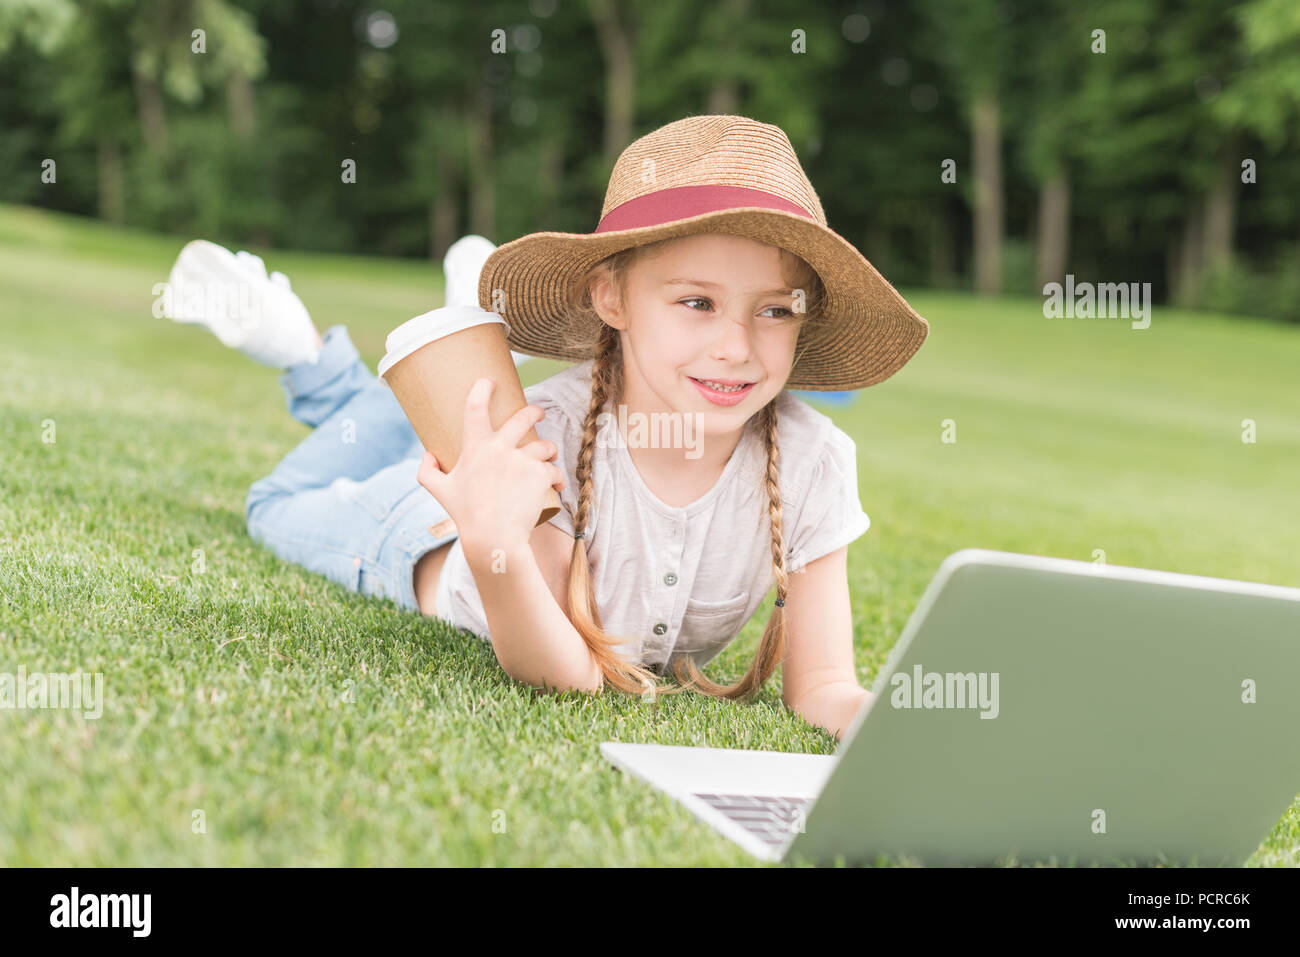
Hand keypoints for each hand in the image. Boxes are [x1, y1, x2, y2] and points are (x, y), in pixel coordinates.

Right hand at [415, 377, 564, 560]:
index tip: (490, 381)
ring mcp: (521, 460)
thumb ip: (427, 472)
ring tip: (548, 461)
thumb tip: (426, 455)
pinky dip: (556, 478)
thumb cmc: (466, 516)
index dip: (482, 389)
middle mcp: (499, 448)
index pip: (475, 407)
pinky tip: (556, 486)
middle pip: (523, 417)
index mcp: (475, 447)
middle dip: (534, 412)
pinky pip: (554, 470)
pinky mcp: (540, 474)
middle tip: (537, 413)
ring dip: (548, 452)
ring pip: (544, 446)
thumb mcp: (440, 493)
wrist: (493, 539)